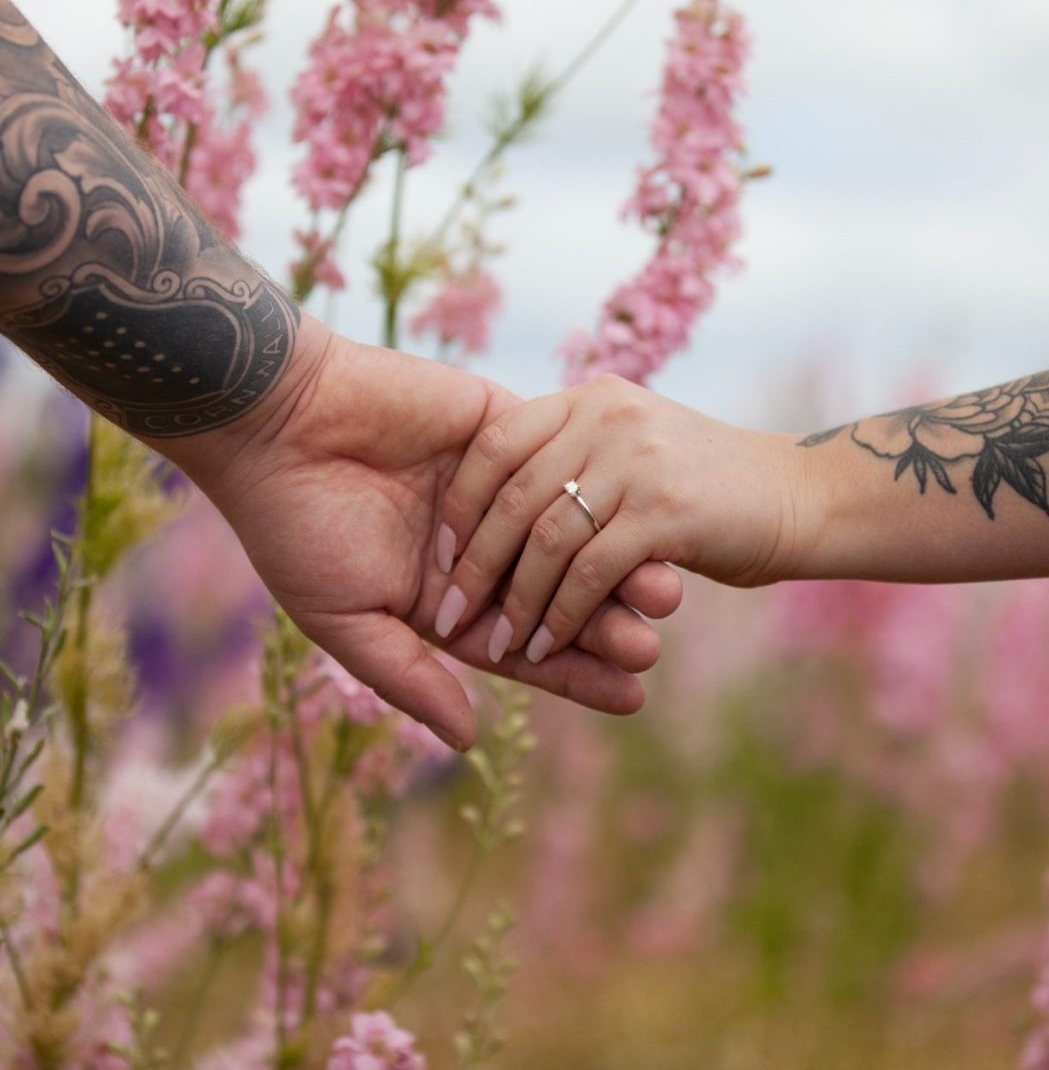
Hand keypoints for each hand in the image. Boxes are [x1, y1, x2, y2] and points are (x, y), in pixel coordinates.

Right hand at [164, 323, 682, 750]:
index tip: (631, 696)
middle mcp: (479, 546)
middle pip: (558, 593)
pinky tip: (632, 517)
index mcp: (445, 597)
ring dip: (614, 562)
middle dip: (605, 622)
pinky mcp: (500, 429)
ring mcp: (493, 488)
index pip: (526, 643)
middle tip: (650, 646)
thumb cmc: (294, 527)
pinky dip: (590, 493)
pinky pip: (555, 468)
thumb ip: (408, 674)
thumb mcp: (344, 618)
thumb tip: (468, 739)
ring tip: (663, 594)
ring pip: (570, 533)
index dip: (576, 672)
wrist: (273, 422)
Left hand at [434, 374, 796, 668]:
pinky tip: (547, 649)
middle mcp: (607, 417)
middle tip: (447, 613)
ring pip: (546, 540)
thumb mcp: (633, 444)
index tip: (440, 552)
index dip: (460, 502)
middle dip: (473, 565)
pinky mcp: (667, 512)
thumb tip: (496, 507)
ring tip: (495, 645)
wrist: (797, 494)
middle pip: (512, 496)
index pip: (495, 441)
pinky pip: (590, 574)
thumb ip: (574, 455)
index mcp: (589, 398)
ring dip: (515, 604)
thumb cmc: (705, 483)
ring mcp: (637, 461)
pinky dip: (561, 618)